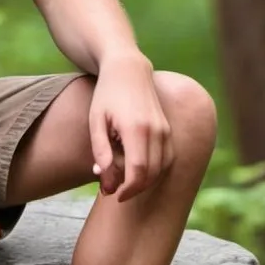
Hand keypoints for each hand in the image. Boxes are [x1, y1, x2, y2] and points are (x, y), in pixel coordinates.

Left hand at [90, 51, 172, 201]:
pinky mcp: (168, 129)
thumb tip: (106, 179)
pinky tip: (137, 169)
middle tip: (115, 190)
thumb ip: (100, 150)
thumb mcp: (96, 120)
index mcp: (135, 129)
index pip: (138, 171)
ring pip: (162, 169)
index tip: (114, 195)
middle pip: (152, 174)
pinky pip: (167, 158)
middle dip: (134, 188)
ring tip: (123, 180)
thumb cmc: (107, 95)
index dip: (128, 189)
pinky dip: (155, 170)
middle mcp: (156, 131)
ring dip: (145, 181)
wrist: (127, 70)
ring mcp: (165, 130)